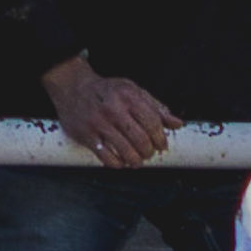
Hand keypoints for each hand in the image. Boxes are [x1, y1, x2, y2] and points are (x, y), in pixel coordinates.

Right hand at [42, 55, 180, 166]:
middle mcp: (114, 109)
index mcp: (128, 96)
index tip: (162, 146)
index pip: (152, 123)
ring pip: (125, 151)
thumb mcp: (133, 91)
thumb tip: (178, 123)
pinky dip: (117, 164)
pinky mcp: (87, 135)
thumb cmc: (107, 91)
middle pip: (141, 140)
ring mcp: (99, 123)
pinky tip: (121, 162)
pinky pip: (107, 158)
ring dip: (135, 161)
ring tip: (137, 161)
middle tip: (148, 154)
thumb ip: (156, 107)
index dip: (160, 139)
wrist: (73, 86)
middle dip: (149, 152)